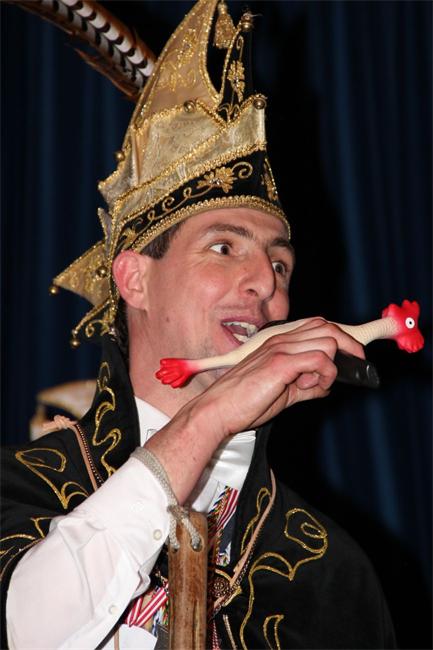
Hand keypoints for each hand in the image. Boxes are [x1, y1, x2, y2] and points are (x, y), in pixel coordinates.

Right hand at [187, 318, 364, 438]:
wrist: (218, 410)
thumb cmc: (244, 402)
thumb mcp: (283, 393)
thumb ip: (306, 386)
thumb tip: (327, 386)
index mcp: (279, 343)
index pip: (318, 326)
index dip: (341, 338)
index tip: (354, 357)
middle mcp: (281, 340)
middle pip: (328, 327)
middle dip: (350, 346)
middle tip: (355, 367)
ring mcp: (280, 349)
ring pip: (328, 342)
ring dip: (331, 366)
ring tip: (315, 384)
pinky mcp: (280, 363)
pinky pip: (320, 360)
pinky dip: (325, 375)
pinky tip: (311, 387)